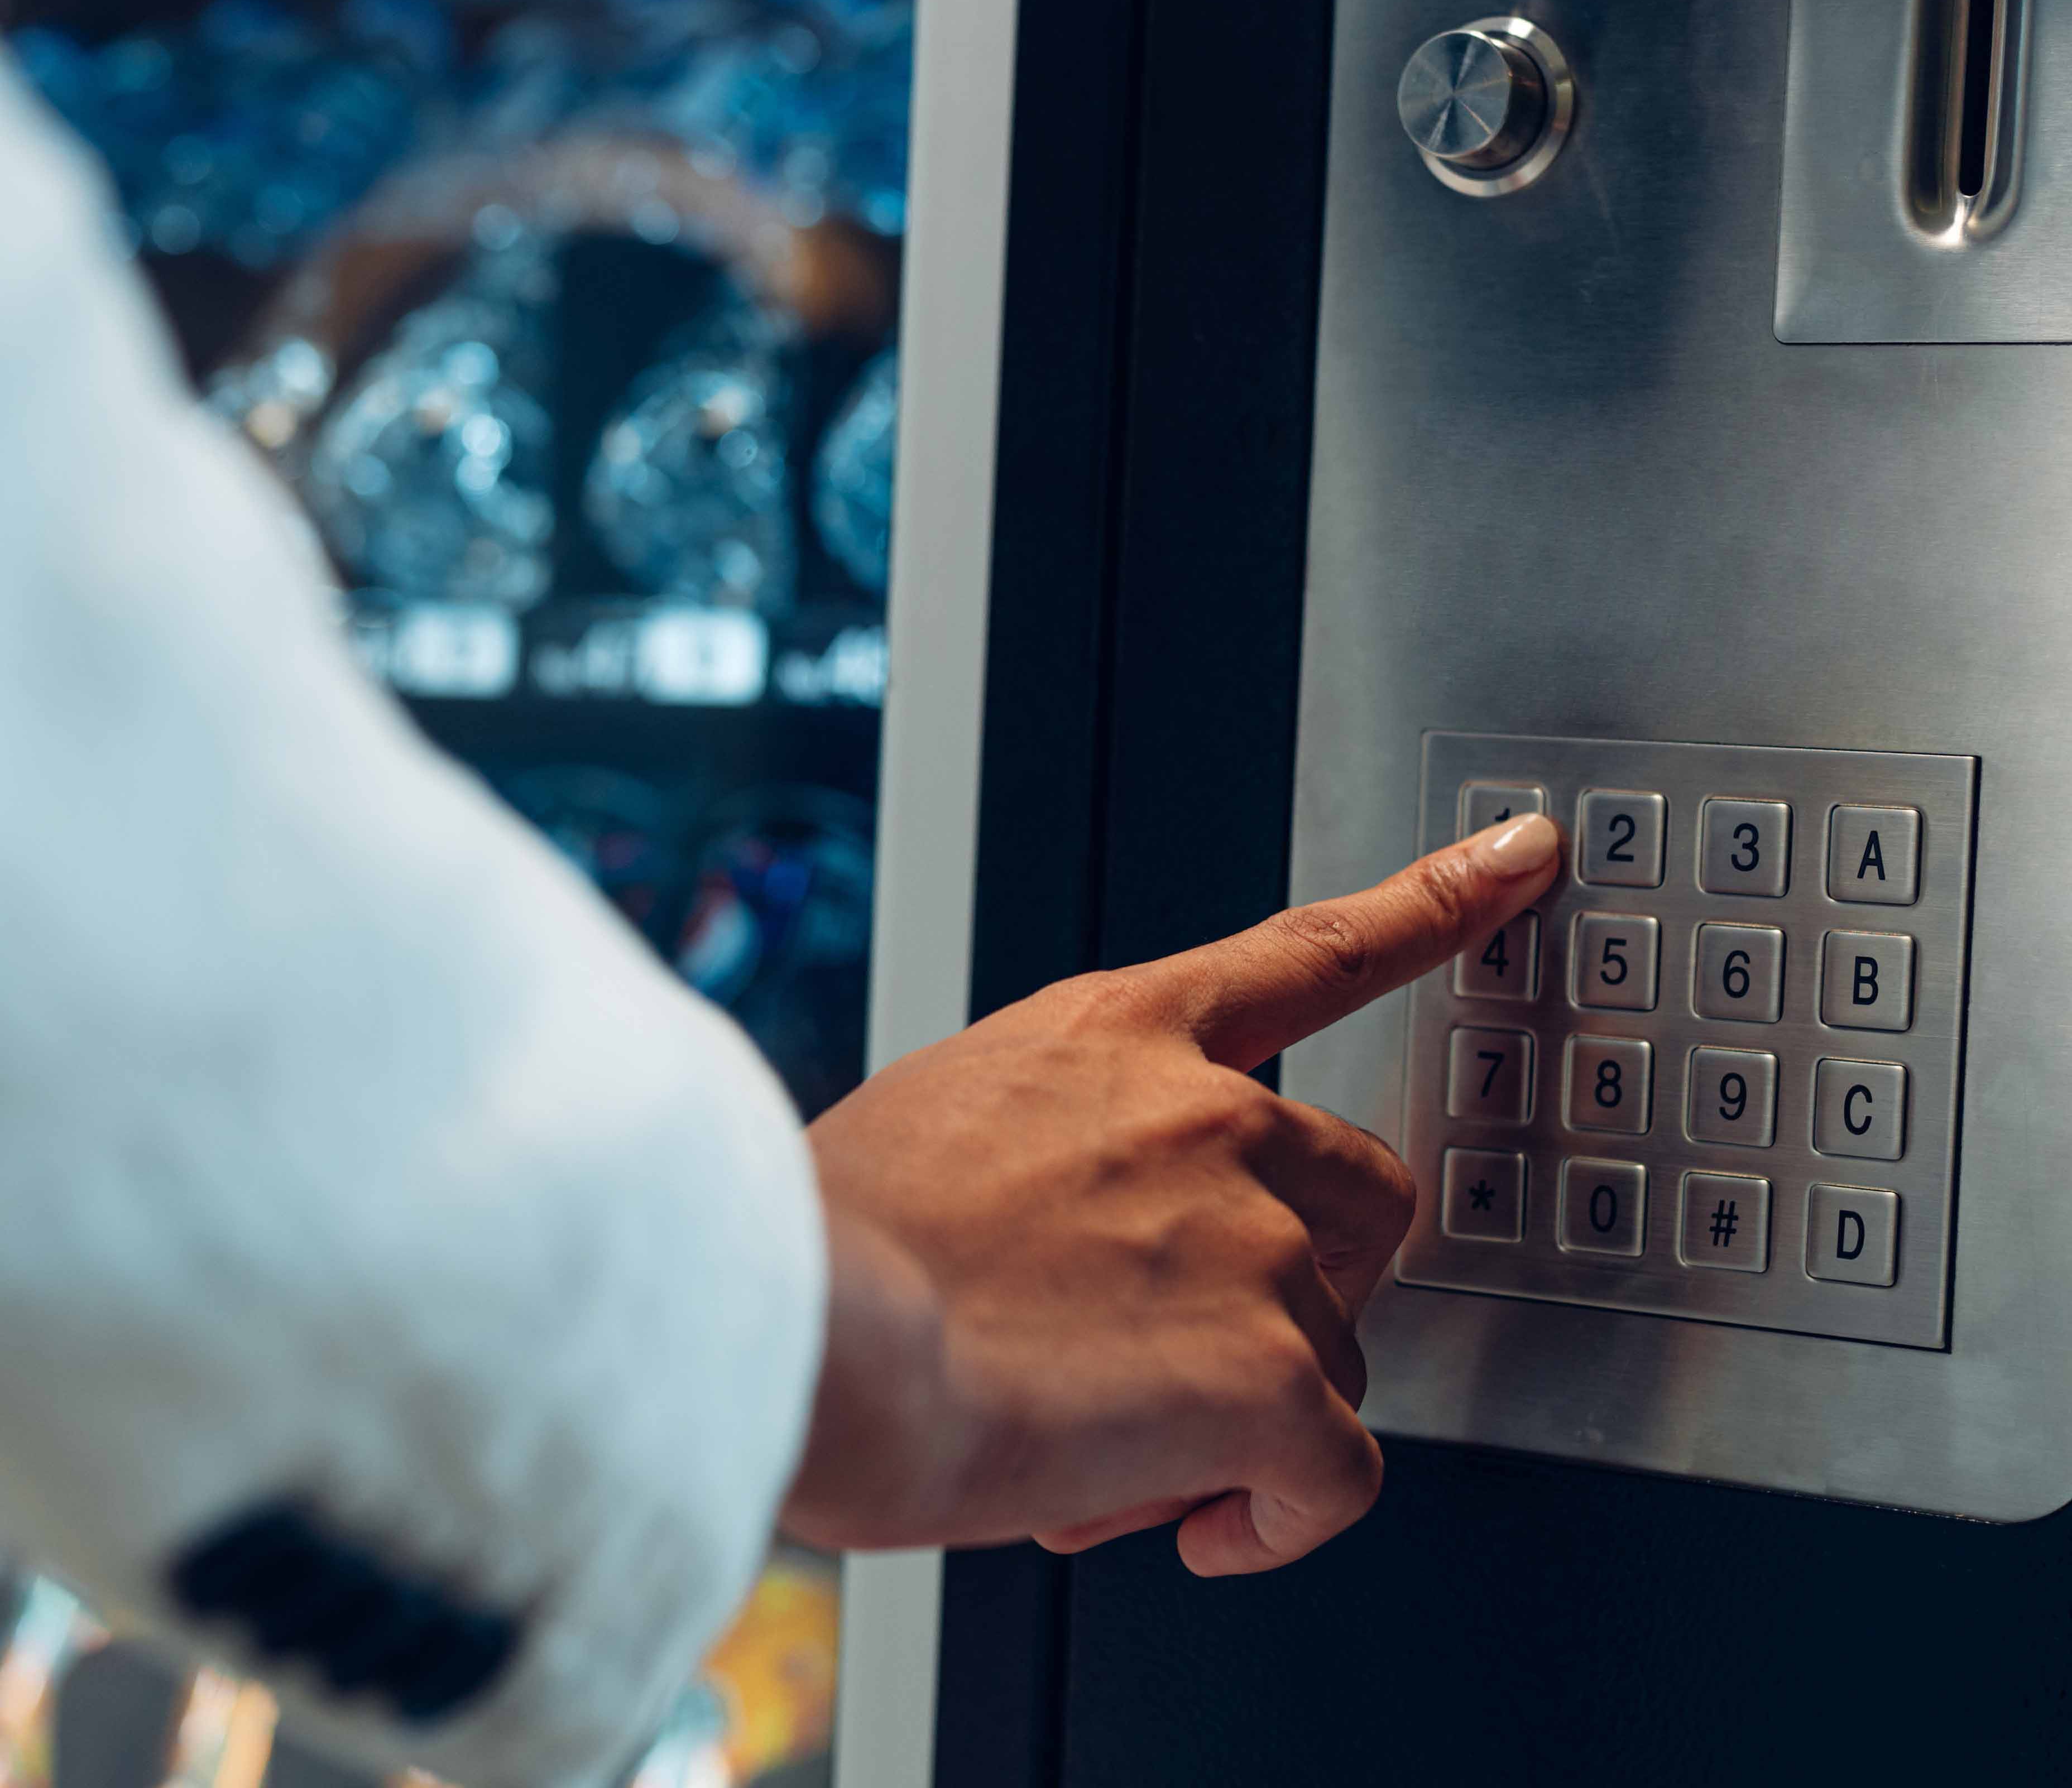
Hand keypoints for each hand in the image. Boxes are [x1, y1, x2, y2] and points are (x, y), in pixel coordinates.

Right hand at [780, 812, 1560, 1574]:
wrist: (802, 1330)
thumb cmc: (837, 1244)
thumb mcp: (949, 1118)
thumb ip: (1066, 1140)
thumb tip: (1092, 1234)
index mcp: (1124, 1033)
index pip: (1314, 951)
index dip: (1433, 901)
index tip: (1522, 859)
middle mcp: (1212, 1115)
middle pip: (1364, 1194)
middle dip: (1309, 1279)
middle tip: (1205, 1343)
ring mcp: (1251, 1237)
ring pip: (1336, 1345)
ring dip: (1257, 1404)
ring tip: (1122, 1437)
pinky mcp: (1267, 1372)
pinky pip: (1333, 1473)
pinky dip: (1274, 1515)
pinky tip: (1193, 1517)